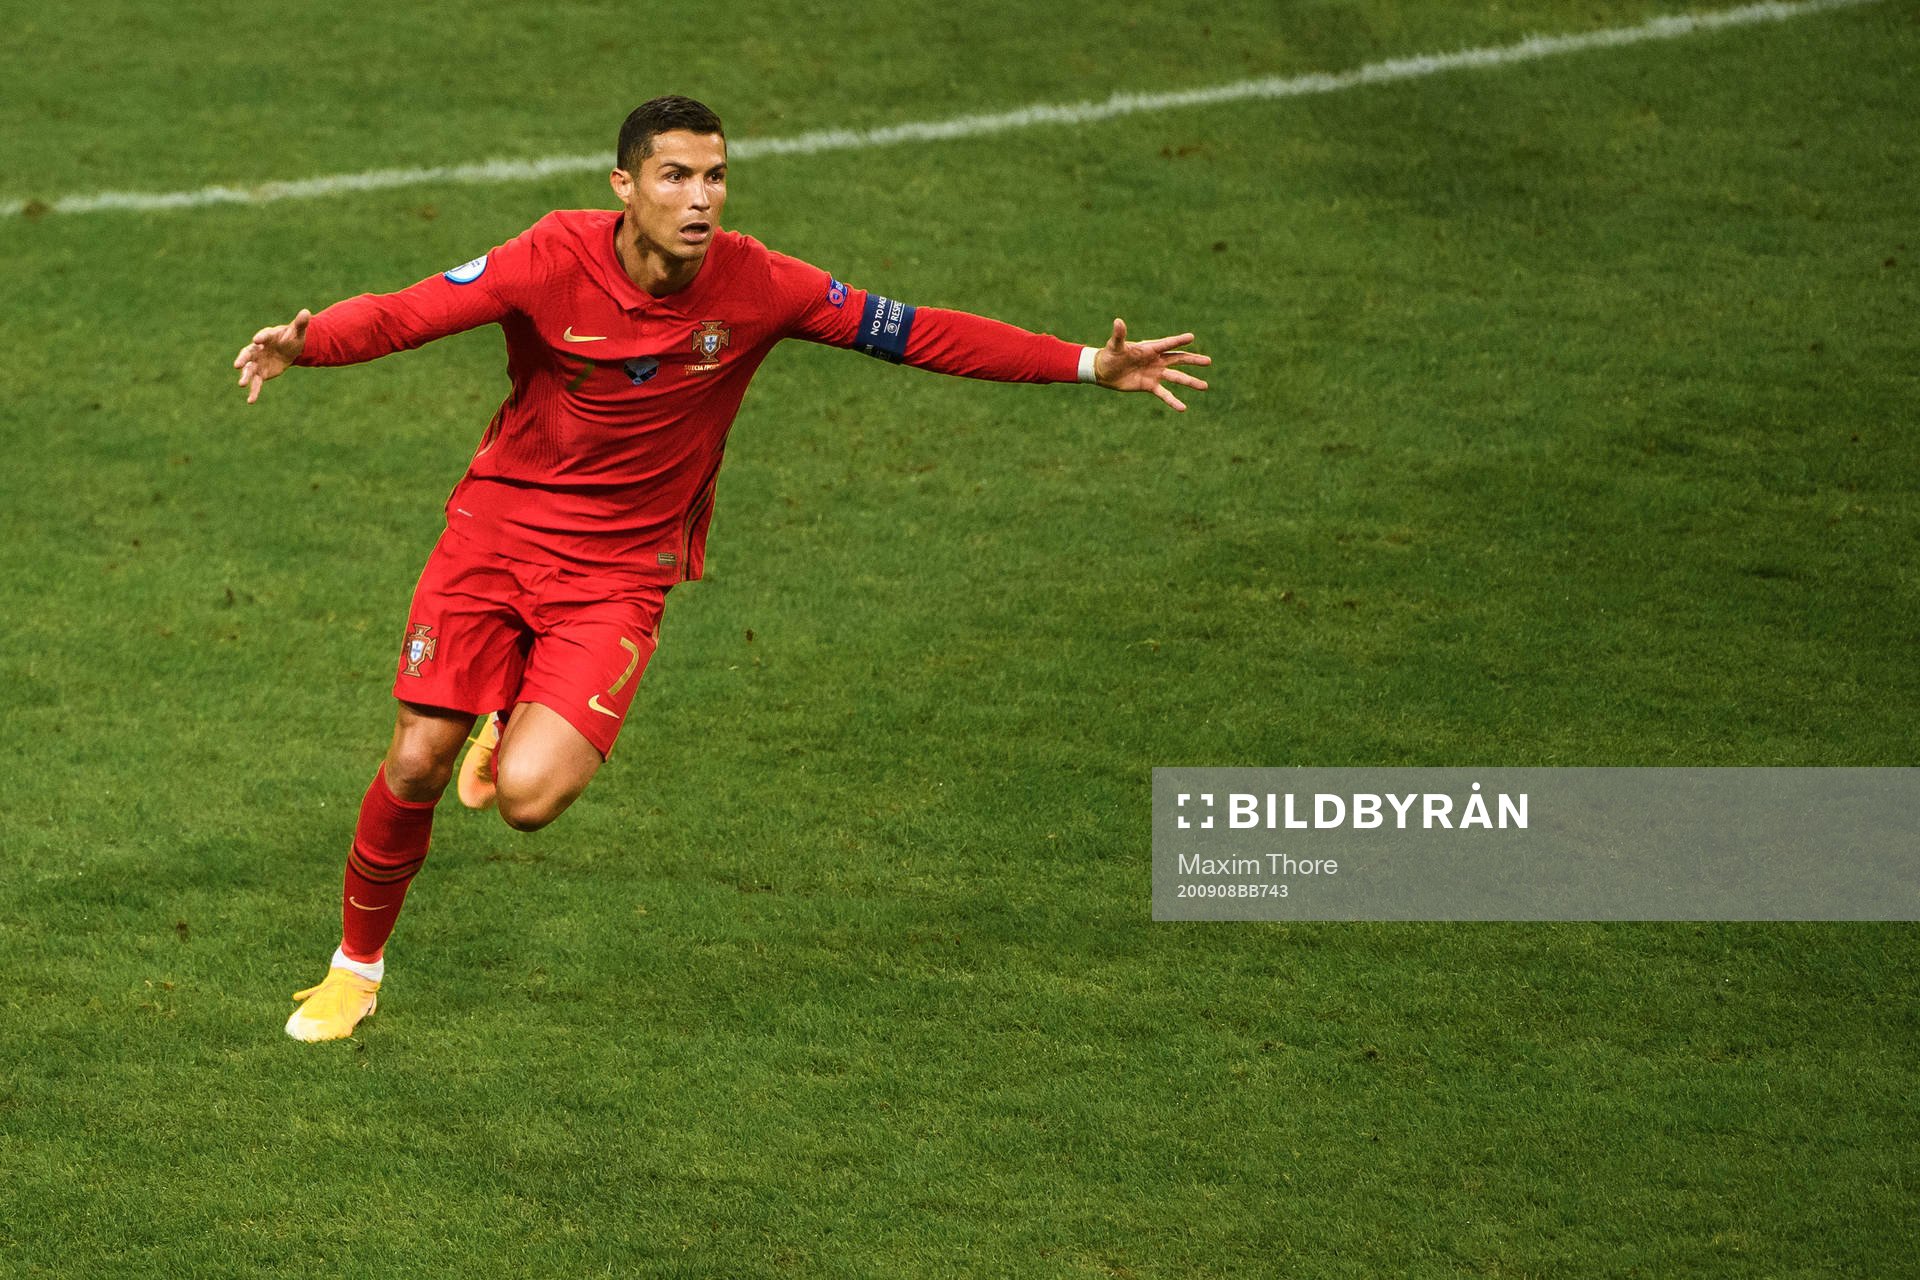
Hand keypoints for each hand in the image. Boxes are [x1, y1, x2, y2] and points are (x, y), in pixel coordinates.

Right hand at [232, 309, 310, 402]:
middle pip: (248, 354)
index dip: (261, 337)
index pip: (263, 336)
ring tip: (241, 384)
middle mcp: (258, 349)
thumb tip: (307, 312)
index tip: (257, 340)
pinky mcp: (261, 373)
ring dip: (245, 377)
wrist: (290, 349)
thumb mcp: (297, 331)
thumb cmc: (291, 338)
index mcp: (267, 337)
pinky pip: (256, 383)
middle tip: (237, 365)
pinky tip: (250, 401)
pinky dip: (254, 391)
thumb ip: (300, 323)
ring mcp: (258, 362)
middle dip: (243, 359)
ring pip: (249, 370)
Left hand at [1092, 318, 1210, 411]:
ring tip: (1205, 386)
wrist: (1104, 372)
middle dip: (1193, 360)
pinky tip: (1183, 408)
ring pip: (1177, 377)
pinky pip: (1164, 394)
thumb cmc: (1110, 355)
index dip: (1178, 340)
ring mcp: (1155, 373)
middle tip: (1208, 361)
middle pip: (1179, 359)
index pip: (1167, 344)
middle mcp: (1156, 360)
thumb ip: (1119, 335)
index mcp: (1150, 348)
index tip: (1191, 337)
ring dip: (1190, 381)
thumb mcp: (1115, 346)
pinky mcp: (1150, 386)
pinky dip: (1173, 401)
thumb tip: (1117, 321)